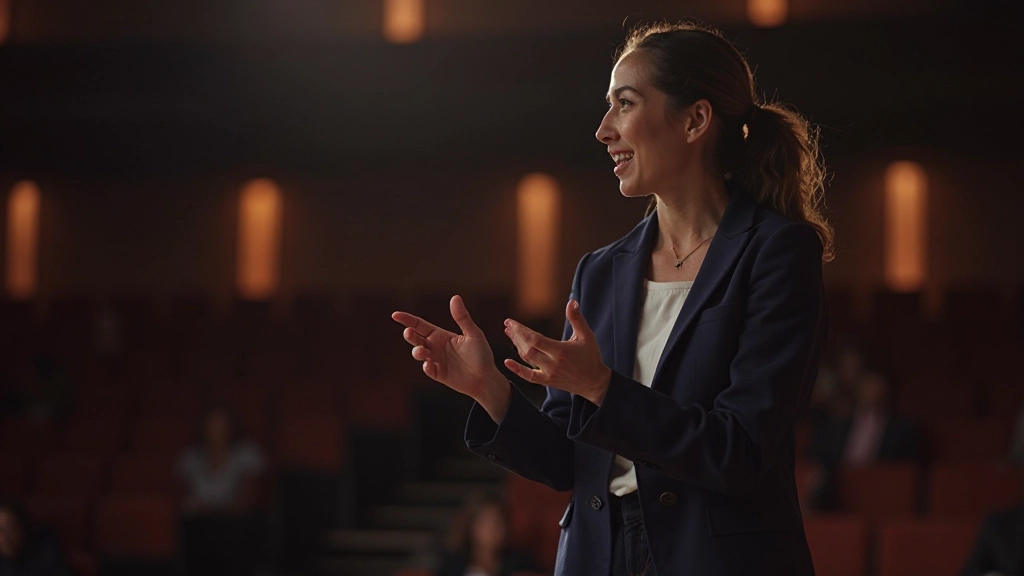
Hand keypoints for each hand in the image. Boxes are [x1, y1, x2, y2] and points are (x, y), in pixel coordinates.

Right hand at [392, 296, 508, 416]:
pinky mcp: (438, 374)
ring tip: (423, 351)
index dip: (407, 320)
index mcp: (440, 335)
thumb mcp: (473, 333)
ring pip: (418, 354)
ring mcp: (435, 360)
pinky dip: (426, 367)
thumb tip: (455, 297)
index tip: (395, 315)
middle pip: (415, 338)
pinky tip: (429, 365)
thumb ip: (462, 317)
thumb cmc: (481, 354)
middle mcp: (435, 347)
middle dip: (409, 335)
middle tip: (409, 332)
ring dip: (417, 351)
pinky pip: (428, 370)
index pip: (420, 325)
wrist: (486, 377)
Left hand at [504, 299, 611, 404]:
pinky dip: (517, 370)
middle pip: (528, 348)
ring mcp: (549, 373)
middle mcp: (553, 363)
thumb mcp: (586, 336)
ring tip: (510, 334)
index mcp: (561, 351)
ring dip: (516, 346)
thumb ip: (577, 319)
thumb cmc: (591, 357)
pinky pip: (529, 377)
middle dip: (516, 336)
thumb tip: (571, 302)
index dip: (521, 330)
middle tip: (508, 325)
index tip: (511, 322)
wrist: (594, 382)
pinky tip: (507, 362)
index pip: (535, 339)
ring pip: (527, 359)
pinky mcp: (547, 381)